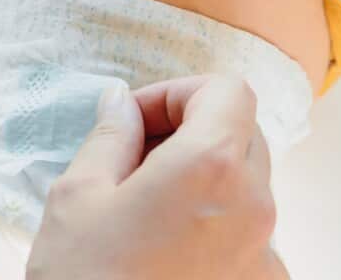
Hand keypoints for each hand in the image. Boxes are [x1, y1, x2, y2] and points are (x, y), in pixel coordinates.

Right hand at [27, 76, 288, 279]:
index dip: (177, 93)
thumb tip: (122, 104)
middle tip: (131, 157)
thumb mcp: (77, 195)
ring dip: (200, 175)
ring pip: (244, 181)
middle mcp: (254, 205)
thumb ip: (110, 134)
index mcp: (212, 167)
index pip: (227, 89)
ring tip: (141, 207)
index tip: (136, 120)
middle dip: (189, 130)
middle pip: (240, 131)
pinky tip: (162, 247)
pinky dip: (211, 221)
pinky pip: (245, 231)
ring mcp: (263, 251)